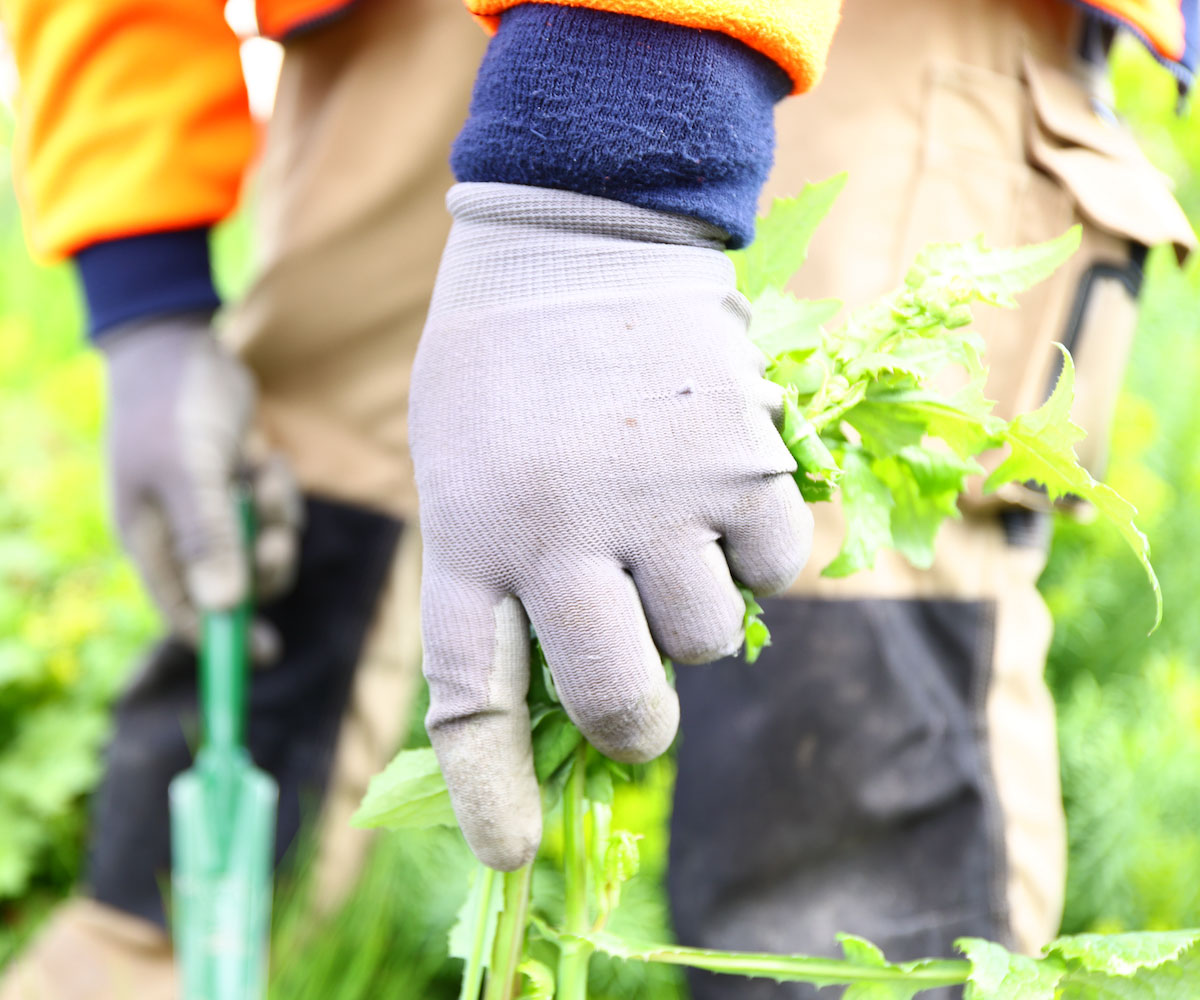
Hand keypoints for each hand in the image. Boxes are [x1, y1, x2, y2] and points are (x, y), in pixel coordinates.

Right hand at [100, 314, 301, 659]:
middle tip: (276, 538)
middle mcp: (179, 534)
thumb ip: (207, 535)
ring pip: (263, 550)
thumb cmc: (173, 406)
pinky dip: (279, 494)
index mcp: (150, 540)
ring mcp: (209, 512)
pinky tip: (265, 459)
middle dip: (265, 567)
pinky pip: (274, 514)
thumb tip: (225, 604)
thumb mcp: (190, 471)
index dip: (222, 641)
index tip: (265, 656)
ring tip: (264, 477)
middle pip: (236, 587)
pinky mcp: (236, 489)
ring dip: (276, 522)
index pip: (184, 612)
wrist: (180, 345)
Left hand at [410, 183, 811, 868]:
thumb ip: (503, 571)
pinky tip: (728, 493)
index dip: (492, 793)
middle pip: (619, 702)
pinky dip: (760, 551)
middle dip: (636, 724)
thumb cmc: (504, 365)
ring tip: (673, 537)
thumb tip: (564, 681)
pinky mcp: (742, 459)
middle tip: (639, 702)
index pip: (474, 700)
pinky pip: (779, 567)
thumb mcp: (460, 469)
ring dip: (696, 611)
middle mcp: (562, 535)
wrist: (576, 233)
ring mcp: (659, 500)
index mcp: (473, 537)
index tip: (512, 856)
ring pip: (709, 638)